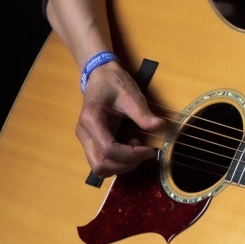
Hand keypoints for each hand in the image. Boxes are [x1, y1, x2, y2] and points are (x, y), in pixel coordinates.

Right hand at [77, 61, 165, 177]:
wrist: (100, 76)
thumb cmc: (114, 83)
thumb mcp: (131, 95)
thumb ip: (143, 114)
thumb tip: (160, 126)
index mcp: (91, 120)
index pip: (108, 150)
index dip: (131, 155)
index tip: (149, 150)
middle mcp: (84, 133)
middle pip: (101, 165)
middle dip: (125, 164)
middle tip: (143, 153)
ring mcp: (86, 139)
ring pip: (100, 167)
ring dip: (122, 165)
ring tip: (136, 148)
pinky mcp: (92, 142)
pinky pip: (103, 160)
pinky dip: (118, 161)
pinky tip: (130, 147)